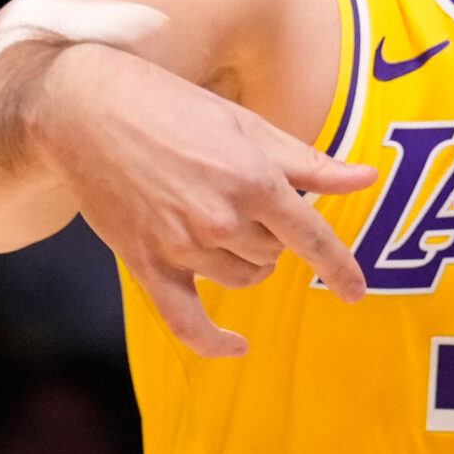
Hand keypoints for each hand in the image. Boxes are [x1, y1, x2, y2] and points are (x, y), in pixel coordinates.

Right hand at [34, 41, 376, 357]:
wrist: (87, 109)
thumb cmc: (171, 106)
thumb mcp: (247, 125)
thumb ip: (309, 163)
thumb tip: (367, 178)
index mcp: (254, 179)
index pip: (312, 237)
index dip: (340, 268)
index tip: (355, 291)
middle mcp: (222, 219)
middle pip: (274, 254)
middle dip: (271, 233)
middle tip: (241, 195)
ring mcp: (182, 246)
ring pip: (241, 278)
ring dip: (245, 260)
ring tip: (220, 220)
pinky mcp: (146, 264)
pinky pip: (188, 322)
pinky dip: (215, 341)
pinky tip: (238, 346)